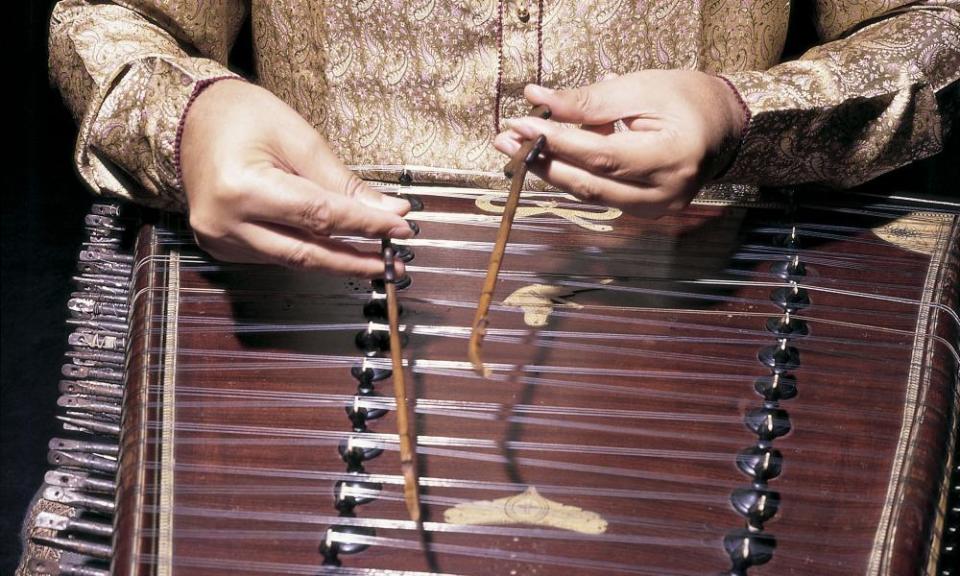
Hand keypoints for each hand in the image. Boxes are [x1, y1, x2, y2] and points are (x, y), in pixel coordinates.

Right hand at [179, 79, 412, 275]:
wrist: (188, 117)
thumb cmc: (240, 117)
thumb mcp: (299, 138)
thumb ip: (343, 181)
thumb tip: (387, 210)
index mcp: (241, 188)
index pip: (319, 217)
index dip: (365, 226)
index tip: (400, 229)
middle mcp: (225, 222)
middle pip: (306, 253)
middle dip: (355, 259)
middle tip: (392, 262)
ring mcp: (220, 238)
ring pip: (292, 260)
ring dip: (336, 259)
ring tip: (373, 257)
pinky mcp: (222, 245)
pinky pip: (275, 256)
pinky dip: (307, 252)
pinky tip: (333, 248)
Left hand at [493, 70, 745, 217]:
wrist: (724, 127)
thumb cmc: (686, 99)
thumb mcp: (640, 88)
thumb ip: (589, 101)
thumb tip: (537, 99)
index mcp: (673, 156)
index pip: (602, 155)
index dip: (557, 142)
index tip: (520, 123)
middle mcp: (666, 193)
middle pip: (590, 184)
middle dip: (543, 161)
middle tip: (506, 140)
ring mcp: (658, 210)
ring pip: (590, 195)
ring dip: (550, 171)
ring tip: (518, 148)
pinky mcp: (648, 213)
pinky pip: (600, 197)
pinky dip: (574, 176)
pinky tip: (550, 156)